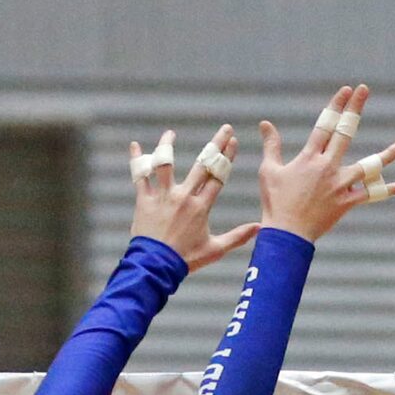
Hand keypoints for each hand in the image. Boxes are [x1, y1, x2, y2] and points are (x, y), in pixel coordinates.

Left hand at [128, 124, 259, 272]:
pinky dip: (137, 160)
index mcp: (201, 207)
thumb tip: (259, 228)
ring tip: (170, 134)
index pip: (218, 177)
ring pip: (165, 163)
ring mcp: (163, 196)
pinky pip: (140, 176)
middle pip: (202, 165)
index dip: (228, 158)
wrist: (157, 266)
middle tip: (225, 128)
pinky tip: (135, 145)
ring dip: (167, 146)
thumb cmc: (186, 260)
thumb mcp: (215, 250)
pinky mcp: (145, 200)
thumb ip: (237, 237)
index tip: (234, 141)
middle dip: (216, 145)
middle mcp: (184, 197)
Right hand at [260, 84, 394, 243]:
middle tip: (365, 90)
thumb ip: (271, 145)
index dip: (336, 105)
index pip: (324, 124)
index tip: (347, 90)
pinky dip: (385, 190)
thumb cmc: (276, 202)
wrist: (287, 234)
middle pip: (345, 132)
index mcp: (309, 157)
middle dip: (354, 109)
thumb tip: (265, 123)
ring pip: (368, 166)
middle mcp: (327, 167)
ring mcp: (340, 185)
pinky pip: (370, 195)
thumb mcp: (269, 170)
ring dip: (388, 155)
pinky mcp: (346, 203)